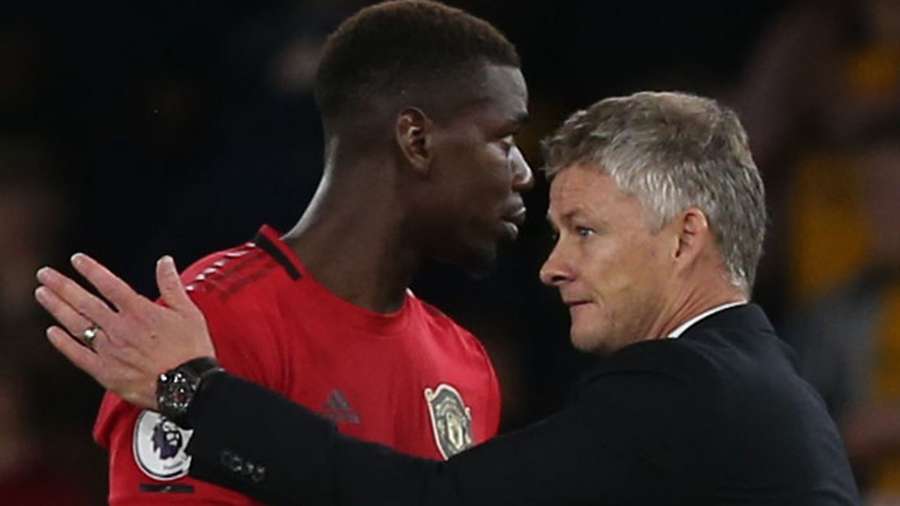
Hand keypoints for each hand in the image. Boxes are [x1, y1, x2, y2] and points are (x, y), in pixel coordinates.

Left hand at [34, 253, 214, 409]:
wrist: (188, 388)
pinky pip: (78, 355)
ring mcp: (110, 350)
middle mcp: (120, 328)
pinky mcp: (105, 372)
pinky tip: (52, 332)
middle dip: (62, 286)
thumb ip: (171, 285)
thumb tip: (165, 261)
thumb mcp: (188, 312)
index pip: (109, 284)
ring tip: (42, 295)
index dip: (91, 270)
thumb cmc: (191, 350)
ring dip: (57, 308)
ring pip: (77, 325)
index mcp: (140, 311)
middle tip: (44, 274)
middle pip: (85, 302)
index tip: (76, 259)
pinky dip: (63, 343)